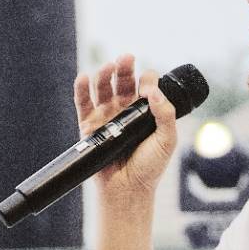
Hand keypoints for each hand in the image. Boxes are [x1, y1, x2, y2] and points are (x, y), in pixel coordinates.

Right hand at [72, 53, 176, 197]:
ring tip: (108, 67)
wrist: (128, 190)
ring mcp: (106, 117)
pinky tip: (84, 77)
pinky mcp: (89, 126)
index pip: (146, 86)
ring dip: (104, 75)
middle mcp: (125, 111)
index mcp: (145, 112)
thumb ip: (165, 114)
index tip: (148, 88)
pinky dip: (81, 89)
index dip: (147, 80)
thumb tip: (154, 92)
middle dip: (124, 68)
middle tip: (126, 58)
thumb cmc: (150, 167)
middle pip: (123, 82)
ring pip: (103, 88)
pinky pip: (83, 104)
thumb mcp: (167, 139)